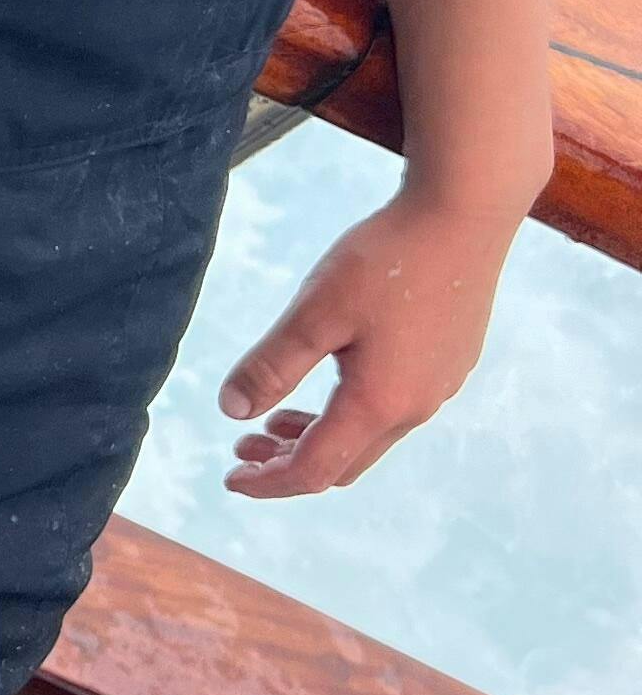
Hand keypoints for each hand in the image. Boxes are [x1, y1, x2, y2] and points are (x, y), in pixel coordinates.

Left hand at [217, 187, 518, 497]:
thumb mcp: (314, 312)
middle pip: (344, 464)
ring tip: (276, 418)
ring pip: (371, 437)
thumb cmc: (387, 259)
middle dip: (288, 464)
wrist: (465, 213)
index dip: (268, 482)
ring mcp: (440, 385)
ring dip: (320, 436)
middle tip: (244, 445)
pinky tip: (334, 379)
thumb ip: (271, 366)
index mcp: (378, 404)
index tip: (230, 478)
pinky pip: (395, 409)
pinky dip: (352, 414)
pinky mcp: (451, 361)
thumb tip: (231, 411)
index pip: (314, 471)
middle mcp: (416, 407)